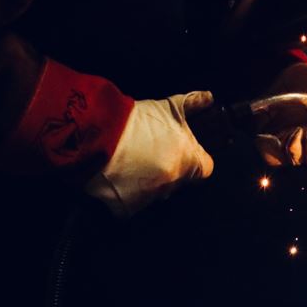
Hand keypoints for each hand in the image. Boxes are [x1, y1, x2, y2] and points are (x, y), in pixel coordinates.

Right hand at [85, 91, 214, 216]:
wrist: (97, 133)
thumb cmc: (133, 120)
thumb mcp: (167, 106)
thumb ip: (193, 103)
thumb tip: (208, 98)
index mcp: (187, 160)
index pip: (205, 169)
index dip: (197, 160)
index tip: (185, 153)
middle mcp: (172, 182)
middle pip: (178, 180)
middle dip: (168, 168)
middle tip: (150, 153)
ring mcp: (150, 198)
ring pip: (155, 193)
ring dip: (148, 182)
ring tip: (131, 163)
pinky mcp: (127, 208)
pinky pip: (132, 204)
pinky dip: (126, 194)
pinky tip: (118, 176)